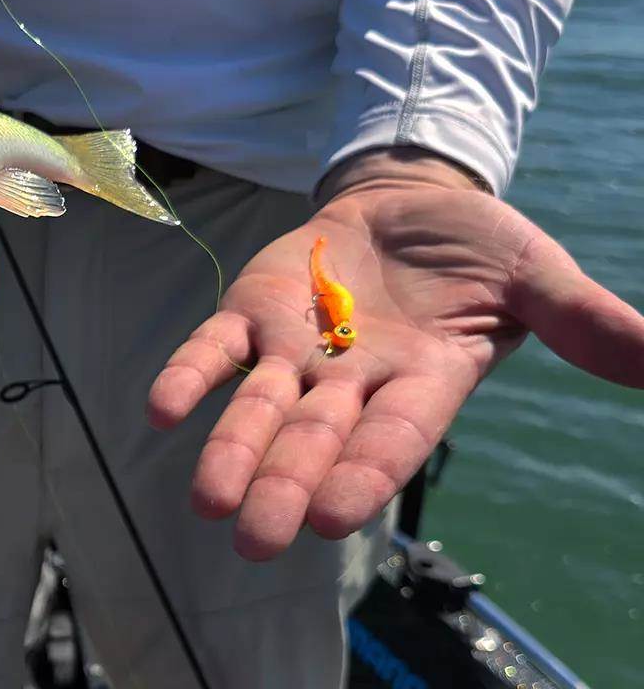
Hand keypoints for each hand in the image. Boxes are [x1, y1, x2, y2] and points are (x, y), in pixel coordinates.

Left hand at [148, 148, 643, 560]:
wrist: (409, 203)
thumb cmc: (475, 249)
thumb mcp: (533, 276)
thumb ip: (582, 321)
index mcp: (423, 382)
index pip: (394, 437)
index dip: (364, 473)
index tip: (331, 515)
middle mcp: (354, 381)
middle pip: (316, 439)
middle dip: (286, 484)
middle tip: (255, 539)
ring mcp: (299, 348)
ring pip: (260, 406)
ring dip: (232, 449)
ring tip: (208, 500)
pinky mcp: (256, 311)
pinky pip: (216, 348)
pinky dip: (190, 376)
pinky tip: (159, 410)